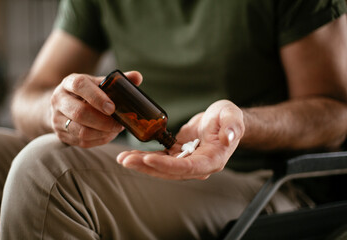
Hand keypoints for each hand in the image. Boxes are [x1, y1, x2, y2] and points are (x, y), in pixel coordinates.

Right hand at [50, 71, 142, 147]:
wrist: (62, 105)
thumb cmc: (86, 93)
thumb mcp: (97, 83)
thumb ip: (117, 81)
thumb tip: (138, 77)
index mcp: (69, 82)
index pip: (80, 85)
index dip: (97, 97)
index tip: (112, 108)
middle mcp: (59, 99)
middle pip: (79, 113)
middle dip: (103, 121)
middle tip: (120, 124)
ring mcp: (57, 119)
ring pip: (80, 131)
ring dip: (102, 133)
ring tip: (116, 130)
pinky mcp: (61, 134)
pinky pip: (82, 142)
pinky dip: (99, 140)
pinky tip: (108, 135)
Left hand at [117, 100, 244, 179]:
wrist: (222, 119)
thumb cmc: (229, 117)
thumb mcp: (232, 116)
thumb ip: (232, 128)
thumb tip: (229, 138)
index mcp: (211, 160)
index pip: (187, 167)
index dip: (167, 165)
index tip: (148, 159)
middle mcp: (197, 166)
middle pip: (169, 171)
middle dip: (146, 166)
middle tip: (125, 159)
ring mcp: (186, 161)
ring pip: (161, 167)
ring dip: (141, 163)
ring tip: (122, 158)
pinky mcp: (177, 155)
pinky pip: (160, 157)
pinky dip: (145, 156)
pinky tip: (130, 154)